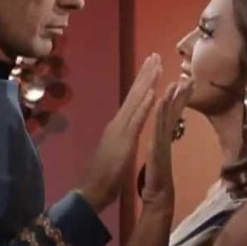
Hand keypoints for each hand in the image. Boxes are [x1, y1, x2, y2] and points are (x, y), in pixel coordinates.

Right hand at [76, 54, 161, 211]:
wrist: (90, 190)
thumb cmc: (102, 176)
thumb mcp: (115, 151)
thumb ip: (119, 138)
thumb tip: (124, 131)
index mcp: (118, 126)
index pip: (132, 99)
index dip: (142, 82)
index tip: (151, 67)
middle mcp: (118, 122)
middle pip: (134, 93)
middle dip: (145, 73)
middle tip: (155, 55)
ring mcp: (120, 129)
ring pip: (135, 100)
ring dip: (147, 81)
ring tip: (156, 64)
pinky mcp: (124, 140)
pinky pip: (136, 119)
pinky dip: (144, 104)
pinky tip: (152, 92)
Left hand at [141, 80, 192, 214]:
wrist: (158, 197)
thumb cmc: (159, 179)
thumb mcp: (161, 156)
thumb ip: (166, 143)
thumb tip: (169, 132)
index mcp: (163, 135)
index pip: (172, 112)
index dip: (179, 97)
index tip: (185, 82)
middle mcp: (165, 136)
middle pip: (174, 111)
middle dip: (182, 94)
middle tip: (190, 77)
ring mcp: (162, 141)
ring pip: (168, 116)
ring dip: (174, 99)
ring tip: (179, 83)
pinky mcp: (156, 148)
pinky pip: (158, 128)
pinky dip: (159, 114)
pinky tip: (160, 101)